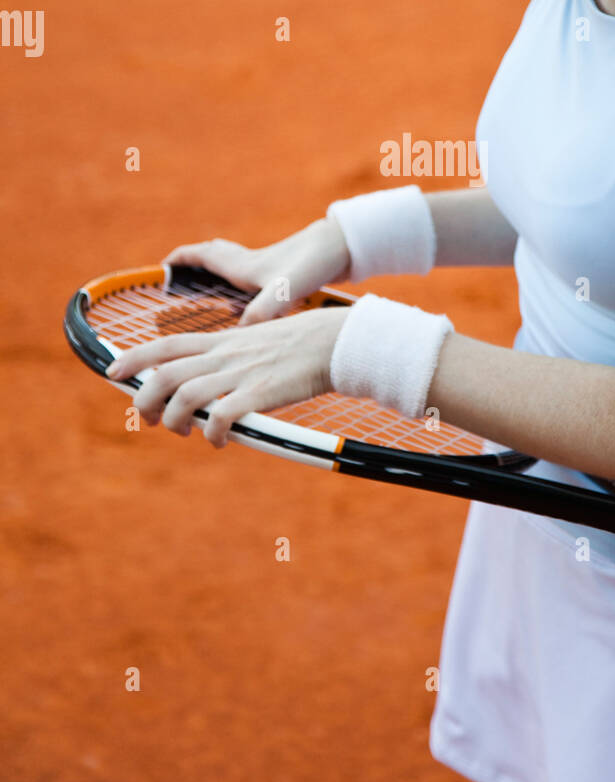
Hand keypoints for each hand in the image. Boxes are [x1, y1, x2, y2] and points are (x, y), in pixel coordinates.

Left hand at [105, 306, 346, 448]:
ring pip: (186, 396)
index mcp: (222, 340)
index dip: (133, 358)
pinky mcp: (260, 393)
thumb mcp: (256, 340)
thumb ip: (231, 355)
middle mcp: (225, 354)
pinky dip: (212, 433)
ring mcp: (241, 373)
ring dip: (174, 419)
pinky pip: (222, 417)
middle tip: (147, 419)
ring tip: (181, 433)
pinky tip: (218, 441)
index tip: (112, 371)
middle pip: (165, 374)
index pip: (165, 344)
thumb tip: (213, 376)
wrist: (335, 341)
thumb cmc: (300, 344)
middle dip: (144, 398)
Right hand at [162, 217, 350, 324]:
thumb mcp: (283, 293)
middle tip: (177, 284)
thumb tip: (238, 337)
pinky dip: (243, 294)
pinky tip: (248, 316)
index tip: (158, 272)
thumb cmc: (313, 265)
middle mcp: (251, 264)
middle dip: (193, 268)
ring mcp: (268, 270)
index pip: (200, 255)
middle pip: (213, 258)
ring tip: (207, 305)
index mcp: (243, 265)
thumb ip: (259, 313)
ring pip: (233, 271)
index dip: (177, 261)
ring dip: (218, 282)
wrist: (345, 248)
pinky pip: (253, 284)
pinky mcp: (285, 278)